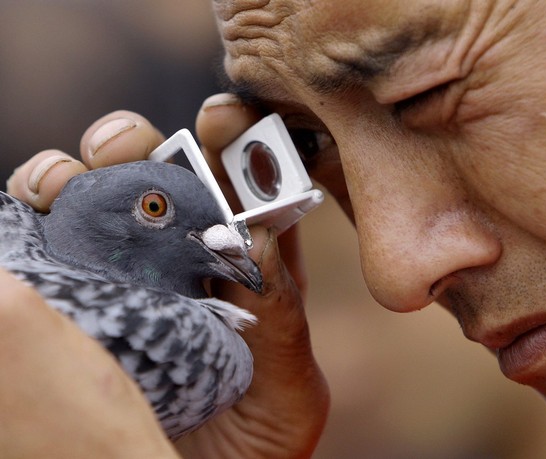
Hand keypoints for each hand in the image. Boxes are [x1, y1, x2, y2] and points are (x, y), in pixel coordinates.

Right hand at [7, 97, 329, 457]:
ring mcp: (132, 270)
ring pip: (108, 190)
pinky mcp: (80, 287)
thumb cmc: (255, 443)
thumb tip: (259, 235)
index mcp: (254, 272)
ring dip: (89, 163)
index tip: (223, 120)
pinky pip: (54, 229)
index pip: (250, 192)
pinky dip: (42, 201)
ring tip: (76, 169)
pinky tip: (40, 200)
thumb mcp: (288, 392)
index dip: (240, 147)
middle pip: (172, 176)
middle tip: (137, 141)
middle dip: (154, 143)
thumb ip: (284, 322)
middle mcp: (190, 259)